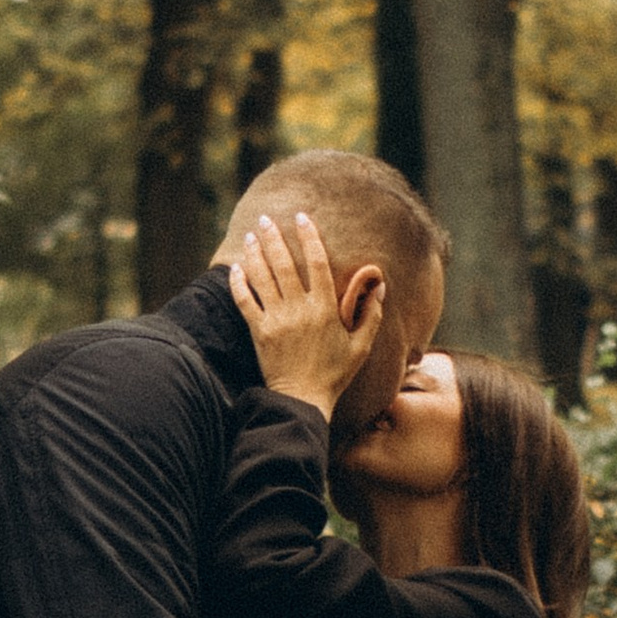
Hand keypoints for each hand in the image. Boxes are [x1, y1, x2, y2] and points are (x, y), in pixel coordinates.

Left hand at [229, 210, 384, 417]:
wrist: (303, 400)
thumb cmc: (335, 374)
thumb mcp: (361, 347)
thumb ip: (371, 315)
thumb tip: (380, 287)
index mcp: (325, 309)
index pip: (317, 263)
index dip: (309, 237)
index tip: (302, 218)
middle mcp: (299, 309)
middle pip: (284, 264)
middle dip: (274, 238)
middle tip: (266, 219)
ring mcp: (277, 320)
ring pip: (262, 278)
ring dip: (255, 254)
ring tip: (251, 235)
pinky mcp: (259, 332)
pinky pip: (245, 301)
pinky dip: (239, 283)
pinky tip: (236, 268)